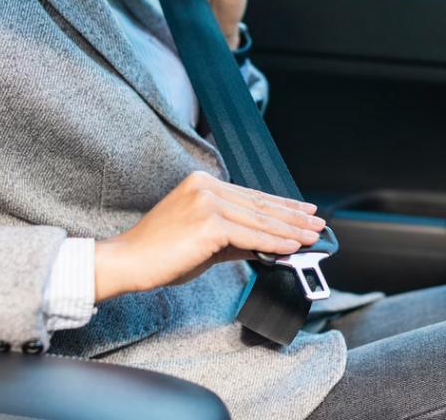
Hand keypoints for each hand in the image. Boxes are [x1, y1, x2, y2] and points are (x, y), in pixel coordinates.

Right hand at [94, 171, 324, 300]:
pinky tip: (292, 247)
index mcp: (203, 184)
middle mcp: (206, 186)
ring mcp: (207, 202)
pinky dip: (274, 242)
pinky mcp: (209, 223)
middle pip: (260, 205)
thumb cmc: (160, 254)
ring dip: (290, 230)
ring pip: (259, 219)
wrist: (128, 261)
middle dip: (293, 216)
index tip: (303, 211)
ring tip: (312, 236)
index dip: (281, 205)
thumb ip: (237, 239)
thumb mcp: (205, 242)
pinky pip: (250, 235)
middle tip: (317, 223)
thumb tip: (269, 244)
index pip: (251, 196)